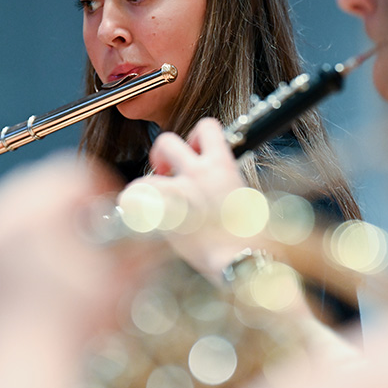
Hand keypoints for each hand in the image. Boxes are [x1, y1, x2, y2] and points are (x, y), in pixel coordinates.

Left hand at [0, 153, 164, 387]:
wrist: (20, 366)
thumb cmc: (67, 324)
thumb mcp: (116, 279)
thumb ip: (138, 248)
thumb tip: (154, 235)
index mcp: (37, 204)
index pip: (76, 172)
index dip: (101, 189)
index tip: (110, 208)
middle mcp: (2, 211)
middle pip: (43, 182)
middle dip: (71, 202)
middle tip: (91, 227)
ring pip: (17, 204)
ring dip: (45, 218)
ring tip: (67, 250)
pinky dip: (21, 240)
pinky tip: (41, 269)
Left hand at [136, 117, 251, 277]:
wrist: (243, 261)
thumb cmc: (252, 237)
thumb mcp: (247, 199)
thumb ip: (226, 186)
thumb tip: (218, 190)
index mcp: (222, 165)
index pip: (206, 126)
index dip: (197, 136)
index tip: (196, 150)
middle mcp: (197, 173)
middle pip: (166, 140)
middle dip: (163, 153)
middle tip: (166, 171)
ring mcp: (178, 194)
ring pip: (146, 172)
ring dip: (148, 183)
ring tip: (156, 198)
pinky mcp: (164, 216)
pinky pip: (135, 201)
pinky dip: (135, 207)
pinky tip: (144, 217)